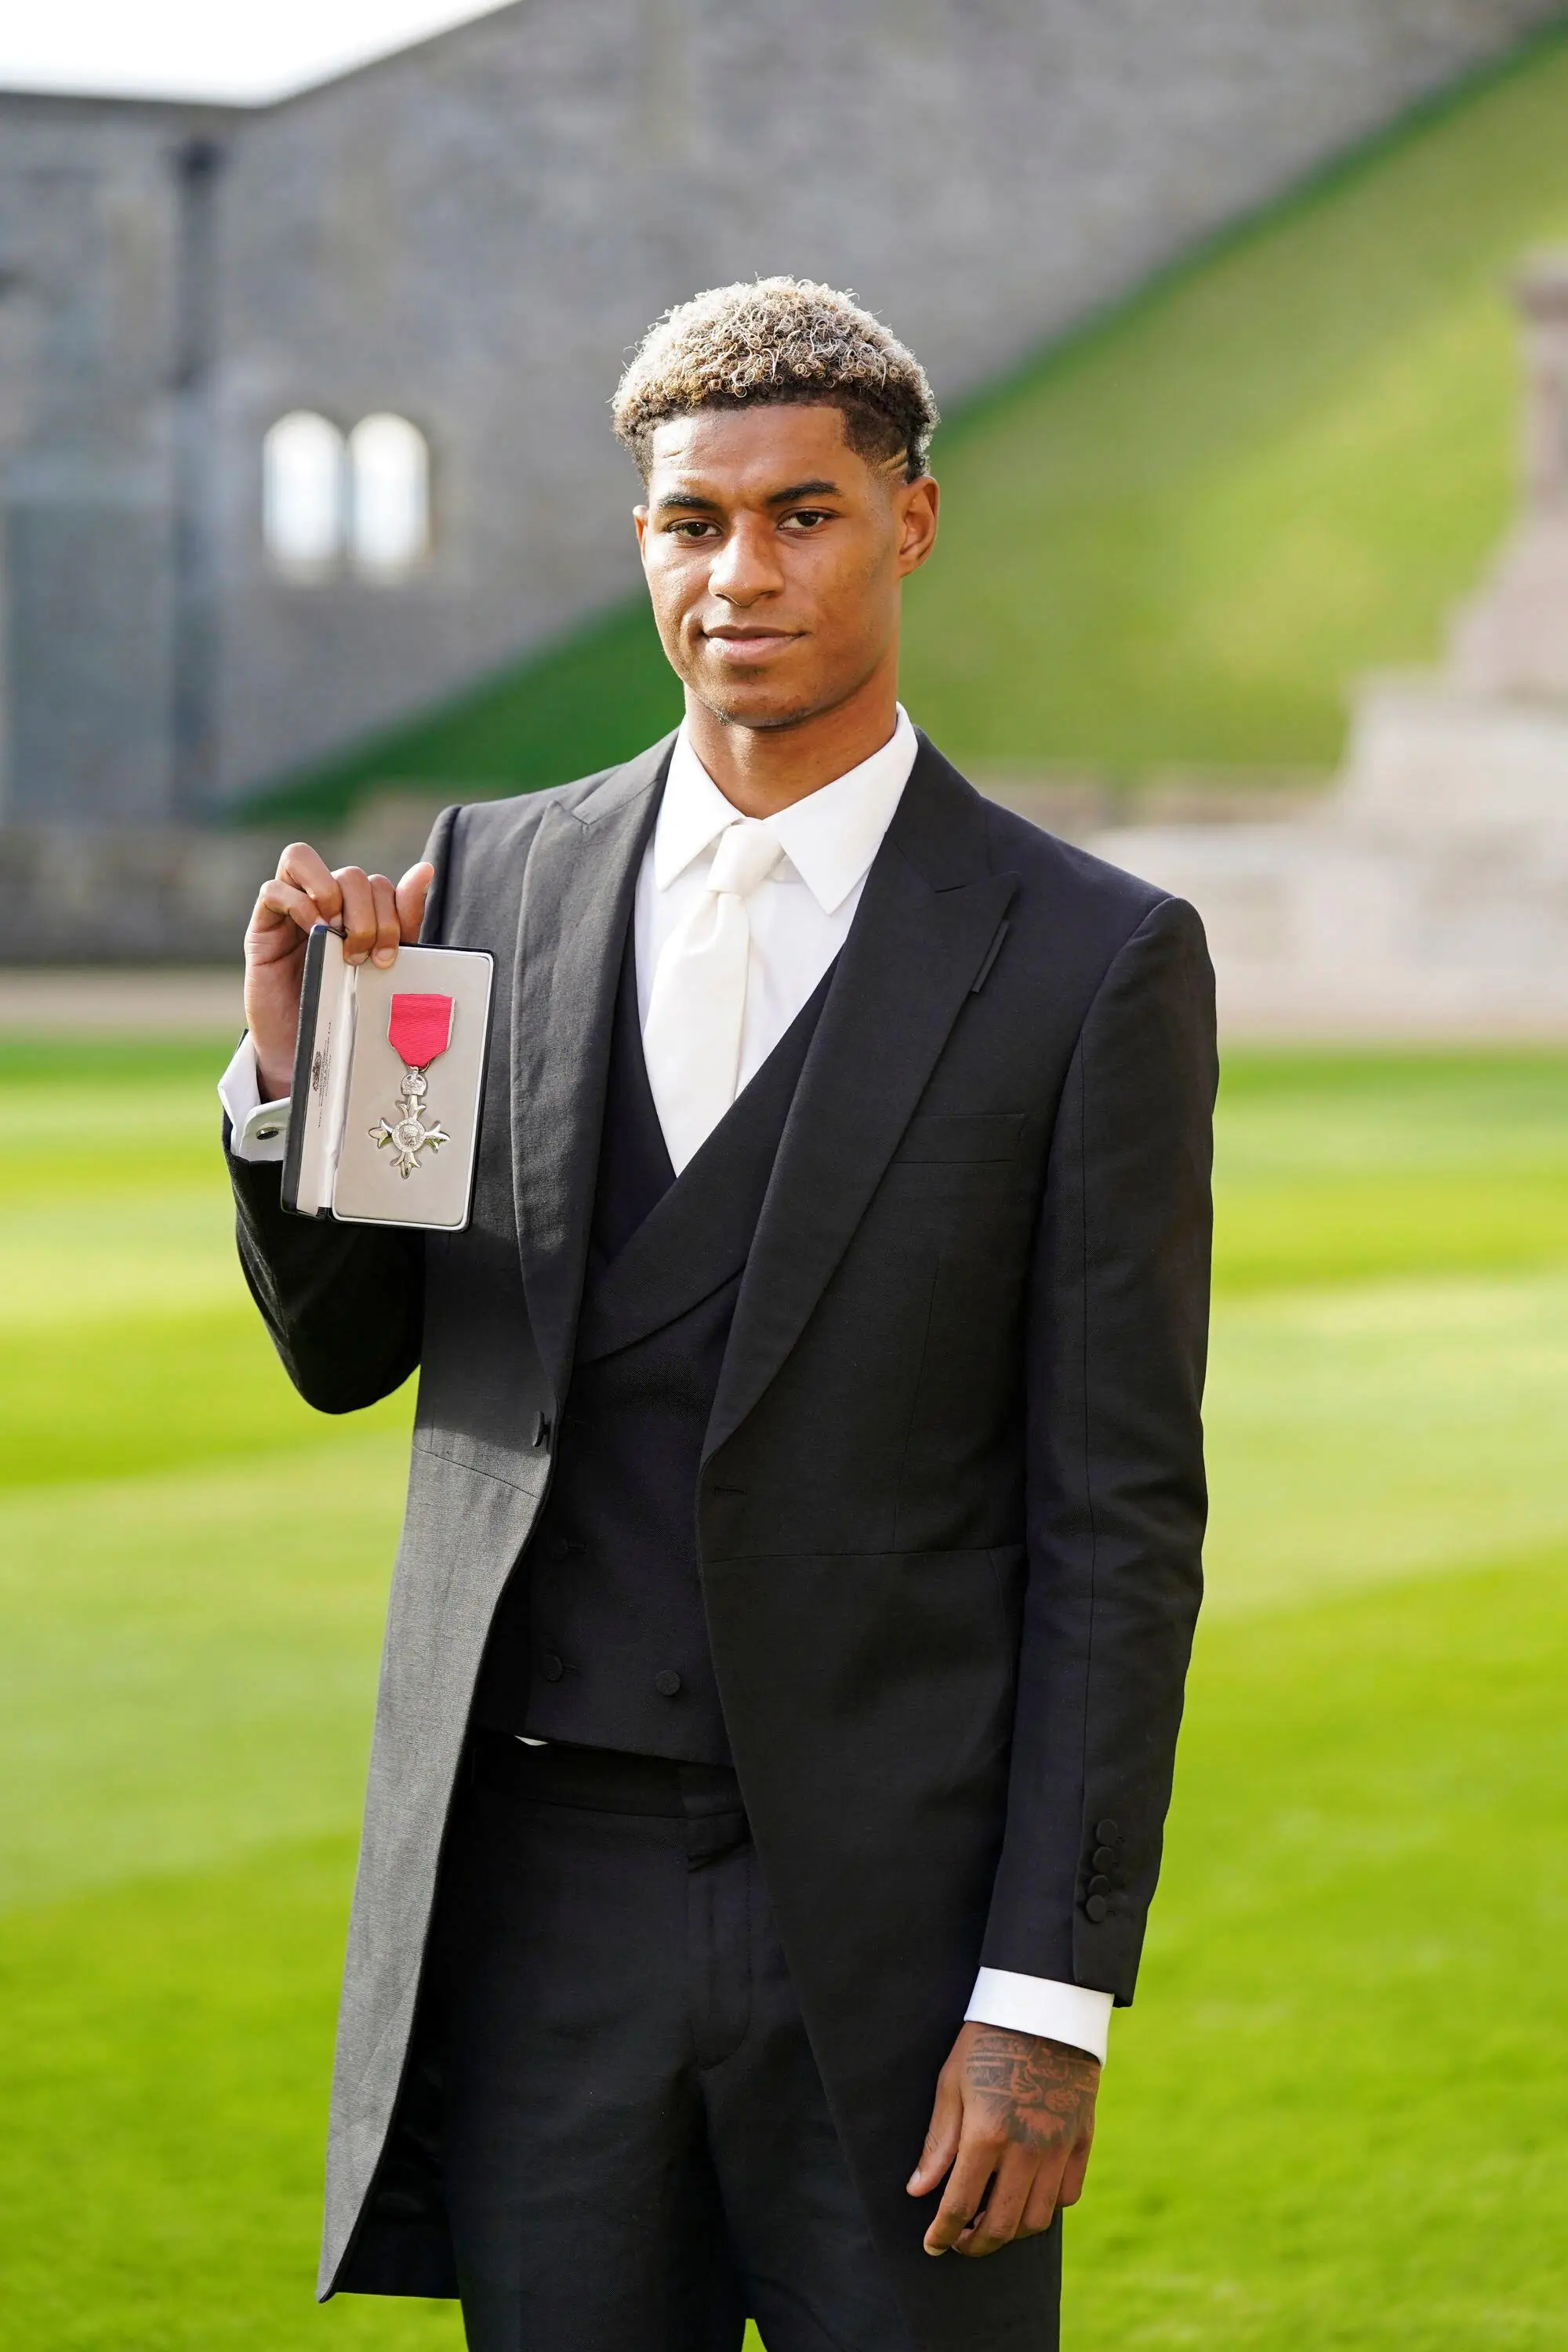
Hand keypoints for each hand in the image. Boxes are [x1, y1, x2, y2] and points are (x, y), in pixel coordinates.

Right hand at [244, 842, 434, 1098]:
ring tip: (336, 931)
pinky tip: (312, 932)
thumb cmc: (348, 1006)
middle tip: (362, 954)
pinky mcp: (262, 927)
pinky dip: (297, 904)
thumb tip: (425, 870)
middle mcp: (323, 902)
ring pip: (301, 857)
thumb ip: (403, 919)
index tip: (390, 954)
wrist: (313, 1052)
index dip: (392, 912)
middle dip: (366, 915)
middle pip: (350, 874)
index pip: (378, 884)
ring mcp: (289, 910)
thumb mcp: (383, 963)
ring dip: (330, 891)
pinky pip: (273, 890)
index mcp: (356, 911)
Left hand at [907, 2023, 1098, 2258]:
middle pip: (1002, 2224)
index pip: (960, 2205)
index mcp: (987, 2134)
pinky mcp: (1082, 2140)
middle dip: (976, 2244)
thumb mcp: (951, 2084)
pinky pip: (1067, 2195)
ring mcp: (1059, 2147)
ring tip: (991, 2222)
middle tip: (960, 2242)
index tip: (931, 2245)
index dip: (942, 2233)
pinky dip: (1046, 2207)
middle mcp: (1027, 2149)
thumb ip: (938, 2143)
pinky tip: (1026, 2197)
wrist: (1043, 2007)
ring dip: (1011, 2232)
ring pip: (1037, 2219)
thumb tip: (917, 2190)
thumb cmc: (987, 2041)